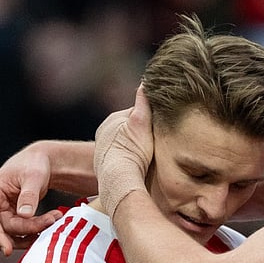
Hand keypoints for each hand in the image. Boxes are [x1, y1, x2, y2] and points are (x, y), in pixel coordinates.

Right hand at [0, 145, 62, 255]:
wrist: (40, 162)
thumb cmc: (34, 164)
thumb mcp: (34, 176)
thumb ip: (29, 195)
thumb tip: (24, 215)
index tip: (6, 251)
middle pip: (7, 228)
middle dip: (30, 227)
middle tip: (53, 219)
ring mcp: (1, 213)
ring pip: (15, 233)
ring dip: (35, 229)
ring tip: (55, 217)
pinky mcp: (11, 218)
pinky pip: (22, 232)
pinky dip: (36, 229)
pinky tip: (51, 220)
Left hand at [94, 85, 153, 214]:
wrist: (119, 181)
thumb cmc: (132, 152)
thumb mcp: (141, 121)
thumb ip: (143, 102)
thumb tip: (145, 81)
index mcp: (111, 121)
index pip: (135, 115)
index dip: (150, 121)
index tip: (161, 129)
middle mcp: (103, 134)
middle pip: (129, 131)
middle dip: (141, 135)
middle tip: (155, 145)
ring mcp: (103, 152)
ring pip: (125, 146)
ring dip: (135, 149)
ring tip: (148, 158)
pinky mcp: (105, 168)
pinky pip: (121, 160)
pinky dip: (129, 162)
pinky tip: (138, 168)